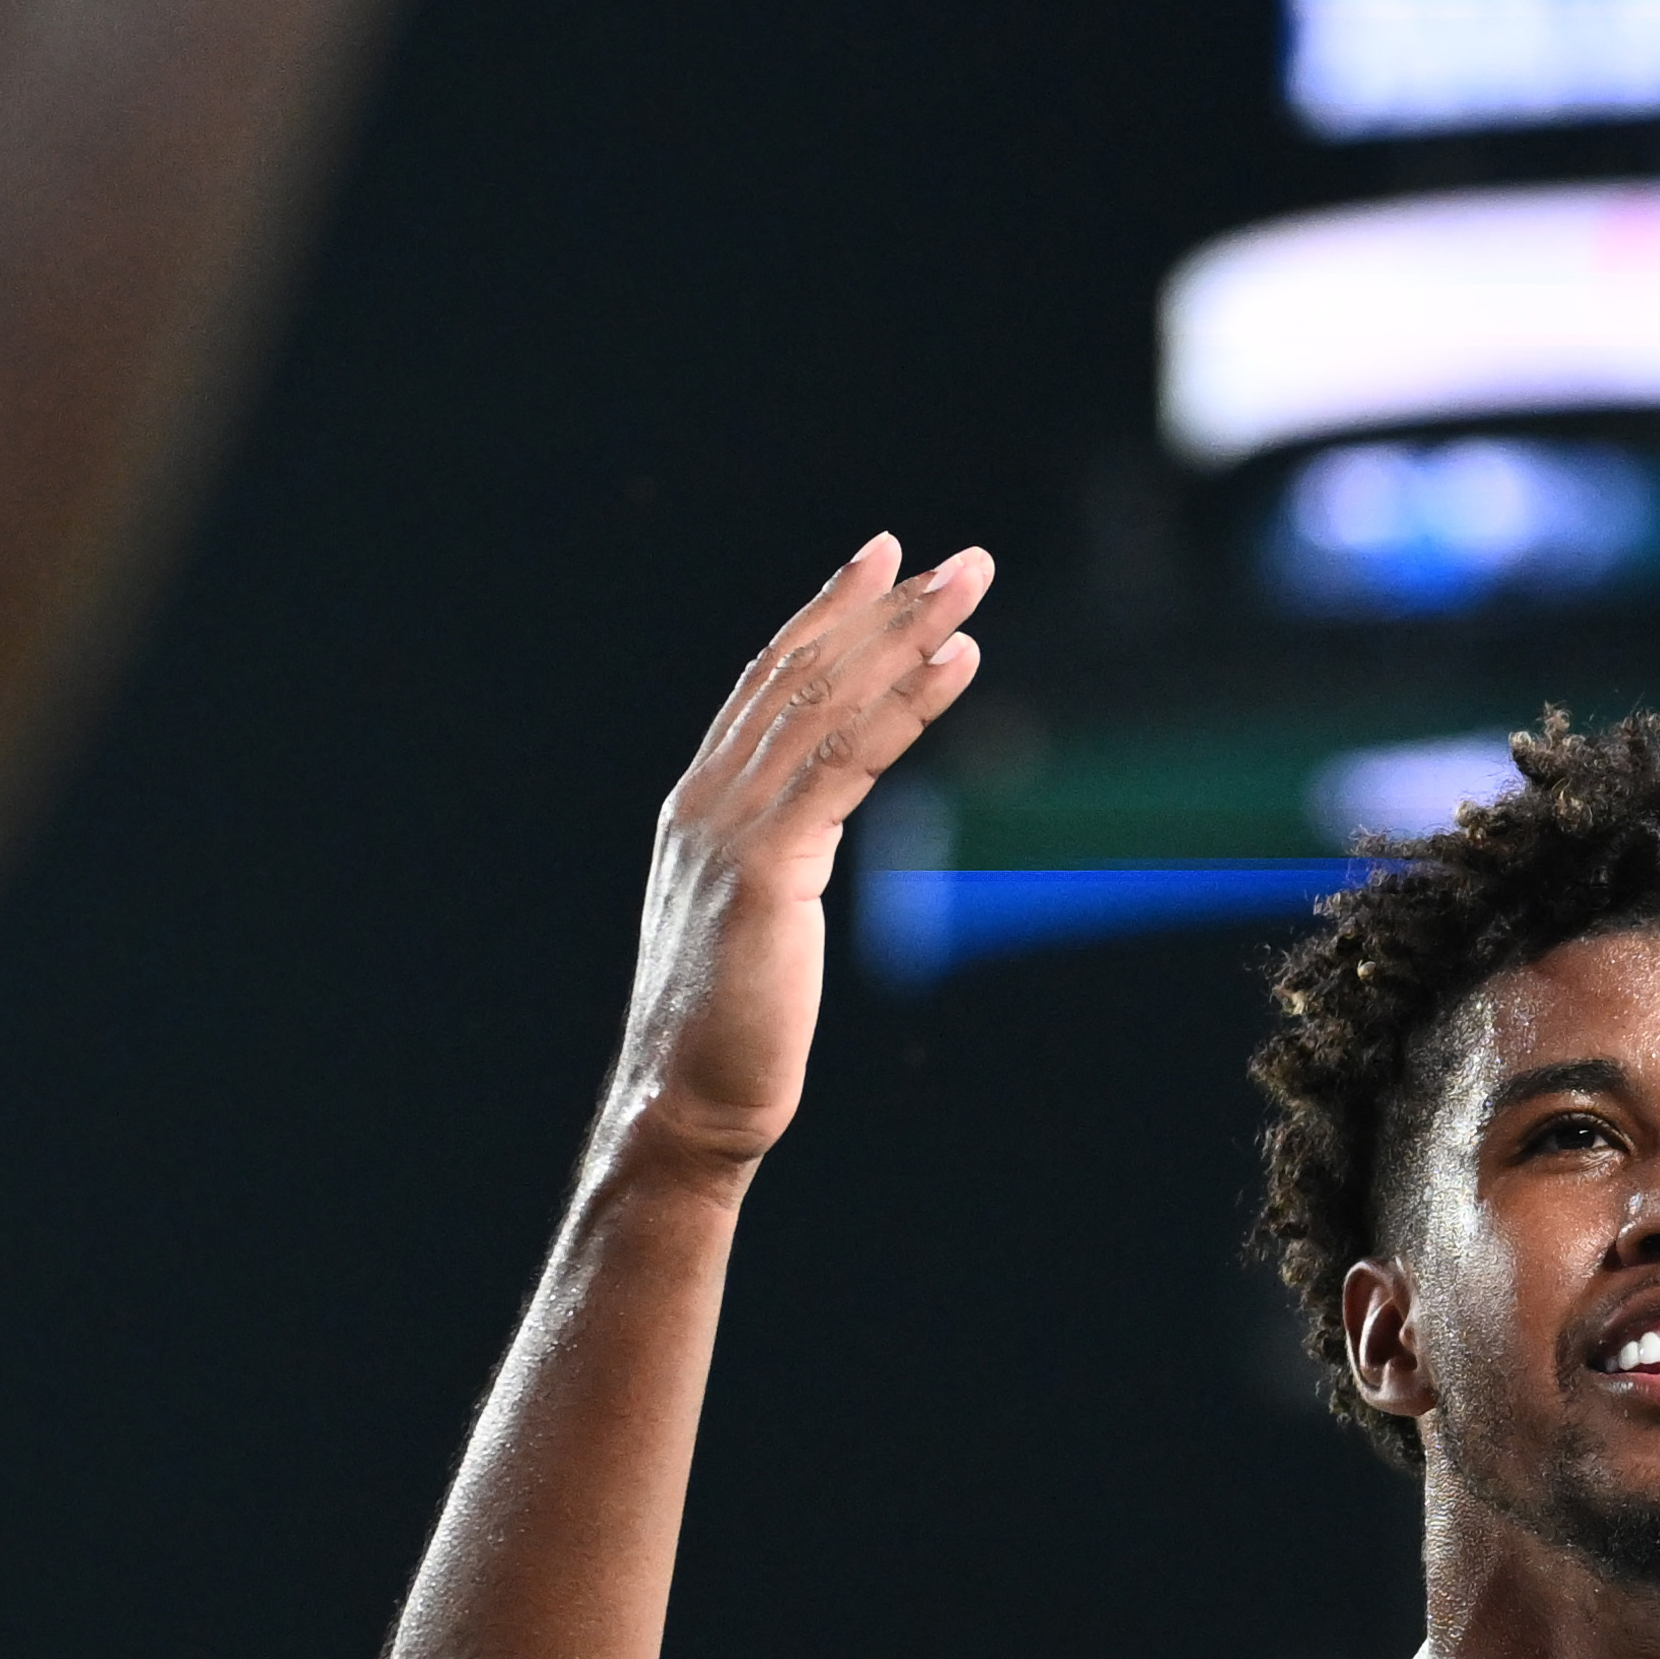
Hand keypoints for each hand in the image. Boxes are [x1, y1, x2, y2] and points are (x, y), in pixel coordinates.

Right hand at [608, 538, 985, 1175]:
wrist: (687, 1102)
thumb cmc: (731, 1028)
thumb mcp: (755, 915)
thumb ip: (779, 851)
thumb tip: (813, 823)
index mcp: (700, 805)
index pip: (767, 683)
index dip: (825, 614)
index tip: (881, 559)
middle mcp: (707, 800)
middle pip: (803, 674)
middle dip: (881, 606)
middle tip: (957, 556)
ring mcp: (731, 828)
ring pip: (829, 703)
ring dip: (907, 636)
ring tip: (972, 584)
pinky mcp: (767, 867)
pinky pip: (848, 763)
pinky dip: (906, 704)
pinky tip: (957, 665)